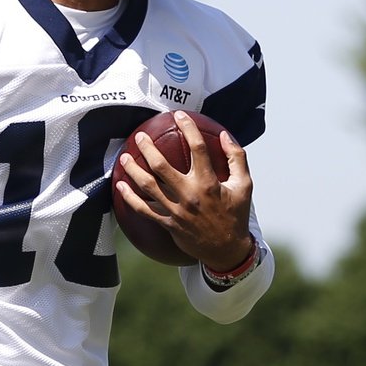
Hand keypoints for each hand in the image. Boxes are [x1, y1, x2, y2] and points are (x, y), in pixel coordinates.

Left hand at [115, 111, 254, 271]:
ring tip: (124, 157)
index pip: (197, 149)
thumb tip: (225, 135)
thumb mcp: (245, 185)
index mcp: (210, 183)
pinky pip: (144, 210)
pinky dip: (130, 198)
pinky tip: (121, 186)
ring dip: (133, 170)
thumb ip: (237, 158)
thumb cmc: (235, 214)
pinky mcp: (168, 224)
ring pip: (148, 187)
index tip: (179, 116)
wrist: (227, 250)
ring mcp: (176, 211)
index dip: (188, 128)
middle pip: (162, 166)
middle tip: (140, 136)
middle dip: (148, 148)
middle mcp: (190, 195)